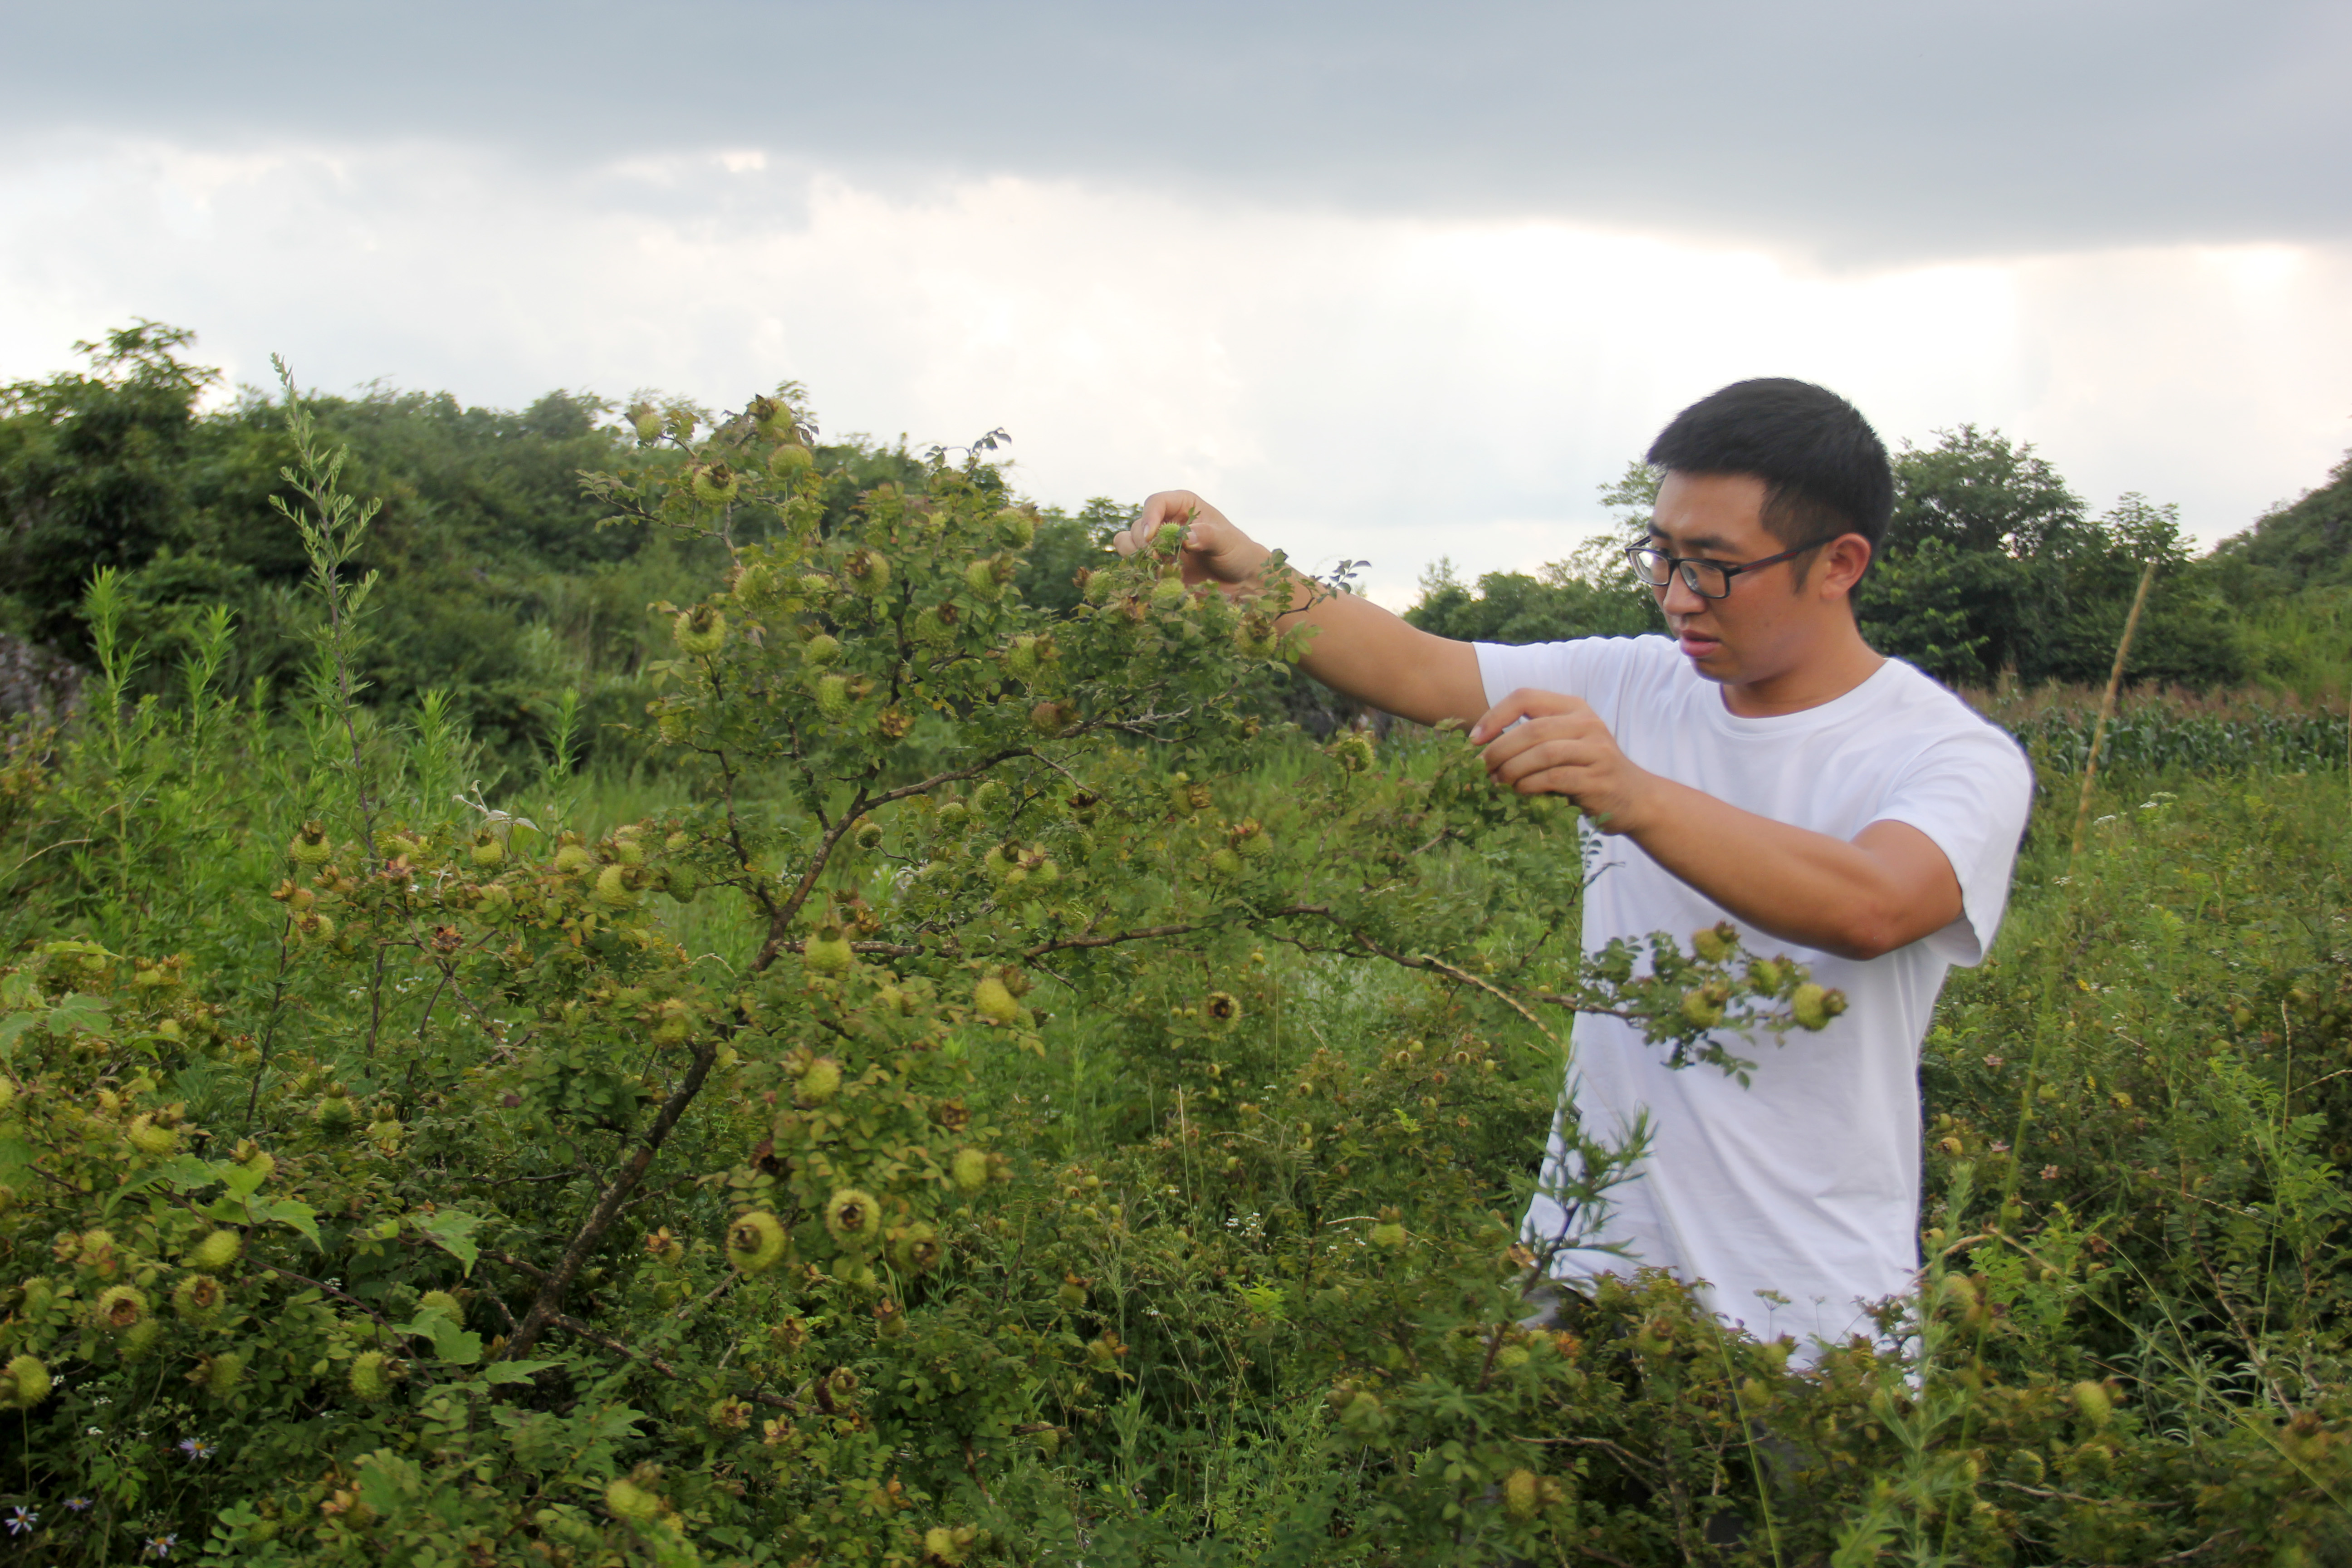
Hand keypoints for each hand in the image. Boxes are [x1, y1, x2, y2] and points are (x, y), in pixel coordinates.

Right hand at [1110, 491, 1274, 589]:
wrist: (1239, 581)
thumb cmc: (1237, 552)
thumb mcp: (1226, 541)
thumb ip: (1207, 536)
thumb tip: (1186, 537)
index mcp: (1182, 505)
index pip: (1155, 503)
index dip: (1149, 517)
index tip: (1151, 537)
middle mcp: (1166, 522)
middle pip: (1138, 526)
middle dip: (1143, 543)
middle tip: (1159, 560)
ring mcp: (1158, 545)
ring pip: (1128, 543)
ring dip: (1137, 557)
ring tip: (1158, 569)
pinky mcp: (1156, 567)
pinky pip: (1134, 565)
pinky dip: (1139, 572)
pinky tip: (1157, 579)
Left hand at [1469, 688, 1659, 832]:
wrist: (1636, 798)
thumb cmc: (1588, 770)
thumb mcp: (1565, 744)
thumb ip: (1534, 739)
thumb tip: (1482, 750)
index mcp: (1574, 708)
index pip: (1525, 697)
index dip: (1494, 715)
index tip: (1474, 739)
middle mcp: (1587, 724)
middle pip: (1532, 729)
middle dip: (1499, 749)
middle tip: (1482, 768)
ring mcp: (1596, 751)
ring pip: (1542, 753)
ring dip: (1512, 769)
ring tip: (1498, 781)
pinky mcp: (1597, 779)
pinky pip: (1554, 778)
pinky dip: (1529, 785)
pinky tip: (1520, 791)